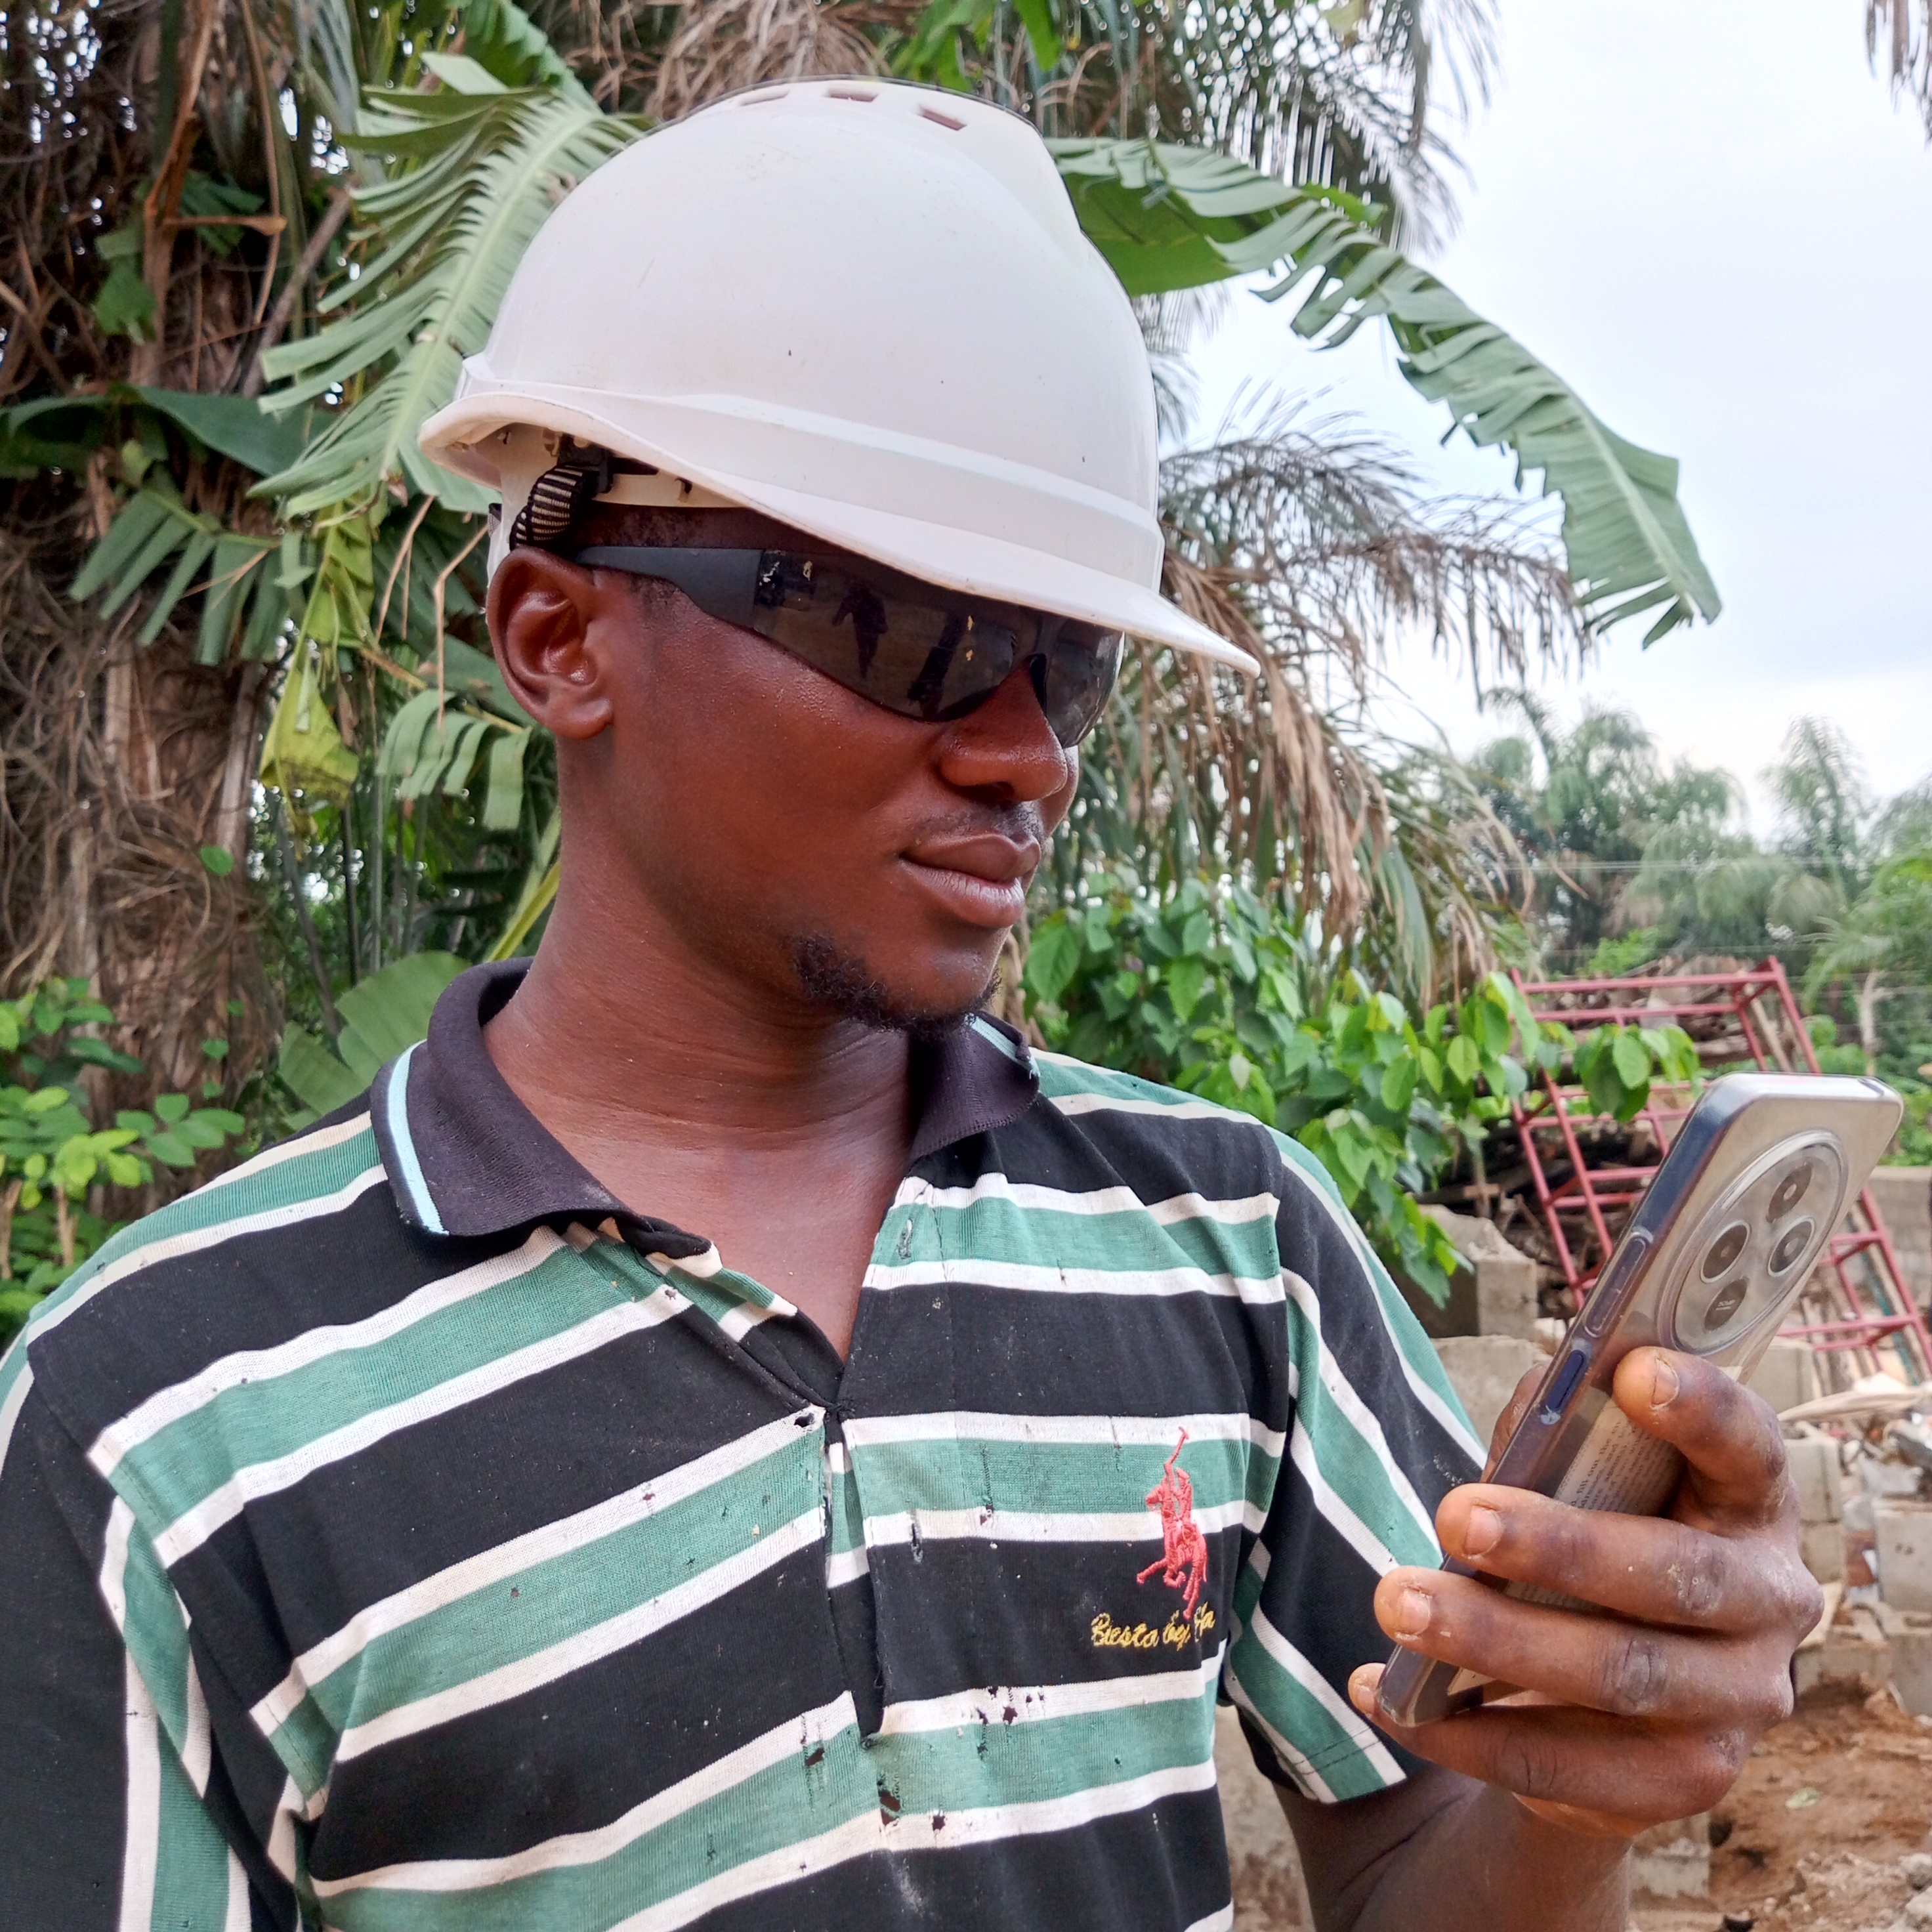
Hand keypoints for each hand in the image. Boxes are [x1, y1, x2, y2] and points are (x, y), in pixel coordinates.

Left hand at [1348, 1346, 1822, 1838]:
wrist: (1611, 1697)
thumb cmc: (1595, 1540)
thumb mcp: (1588, 1480)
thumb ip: (1564, 1437)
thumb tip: (1540, 1398)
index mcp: (1750, 1503)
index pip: (1749, 1447)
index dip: (1701, 1409)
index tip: (1633, 1372)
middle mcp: (1770, 1603)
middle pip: (1676, 1575)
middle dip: (1559, 1546)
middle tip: (1454, 1517)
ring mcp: (1738, 1702)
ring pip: (1621, 1675)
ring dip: (1496, 1640)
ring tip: (1398, 1603)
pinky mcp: (1685, 1784)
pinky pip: (1569, 1767)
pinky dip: (1467, 1735)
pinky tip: (1387, 1698)